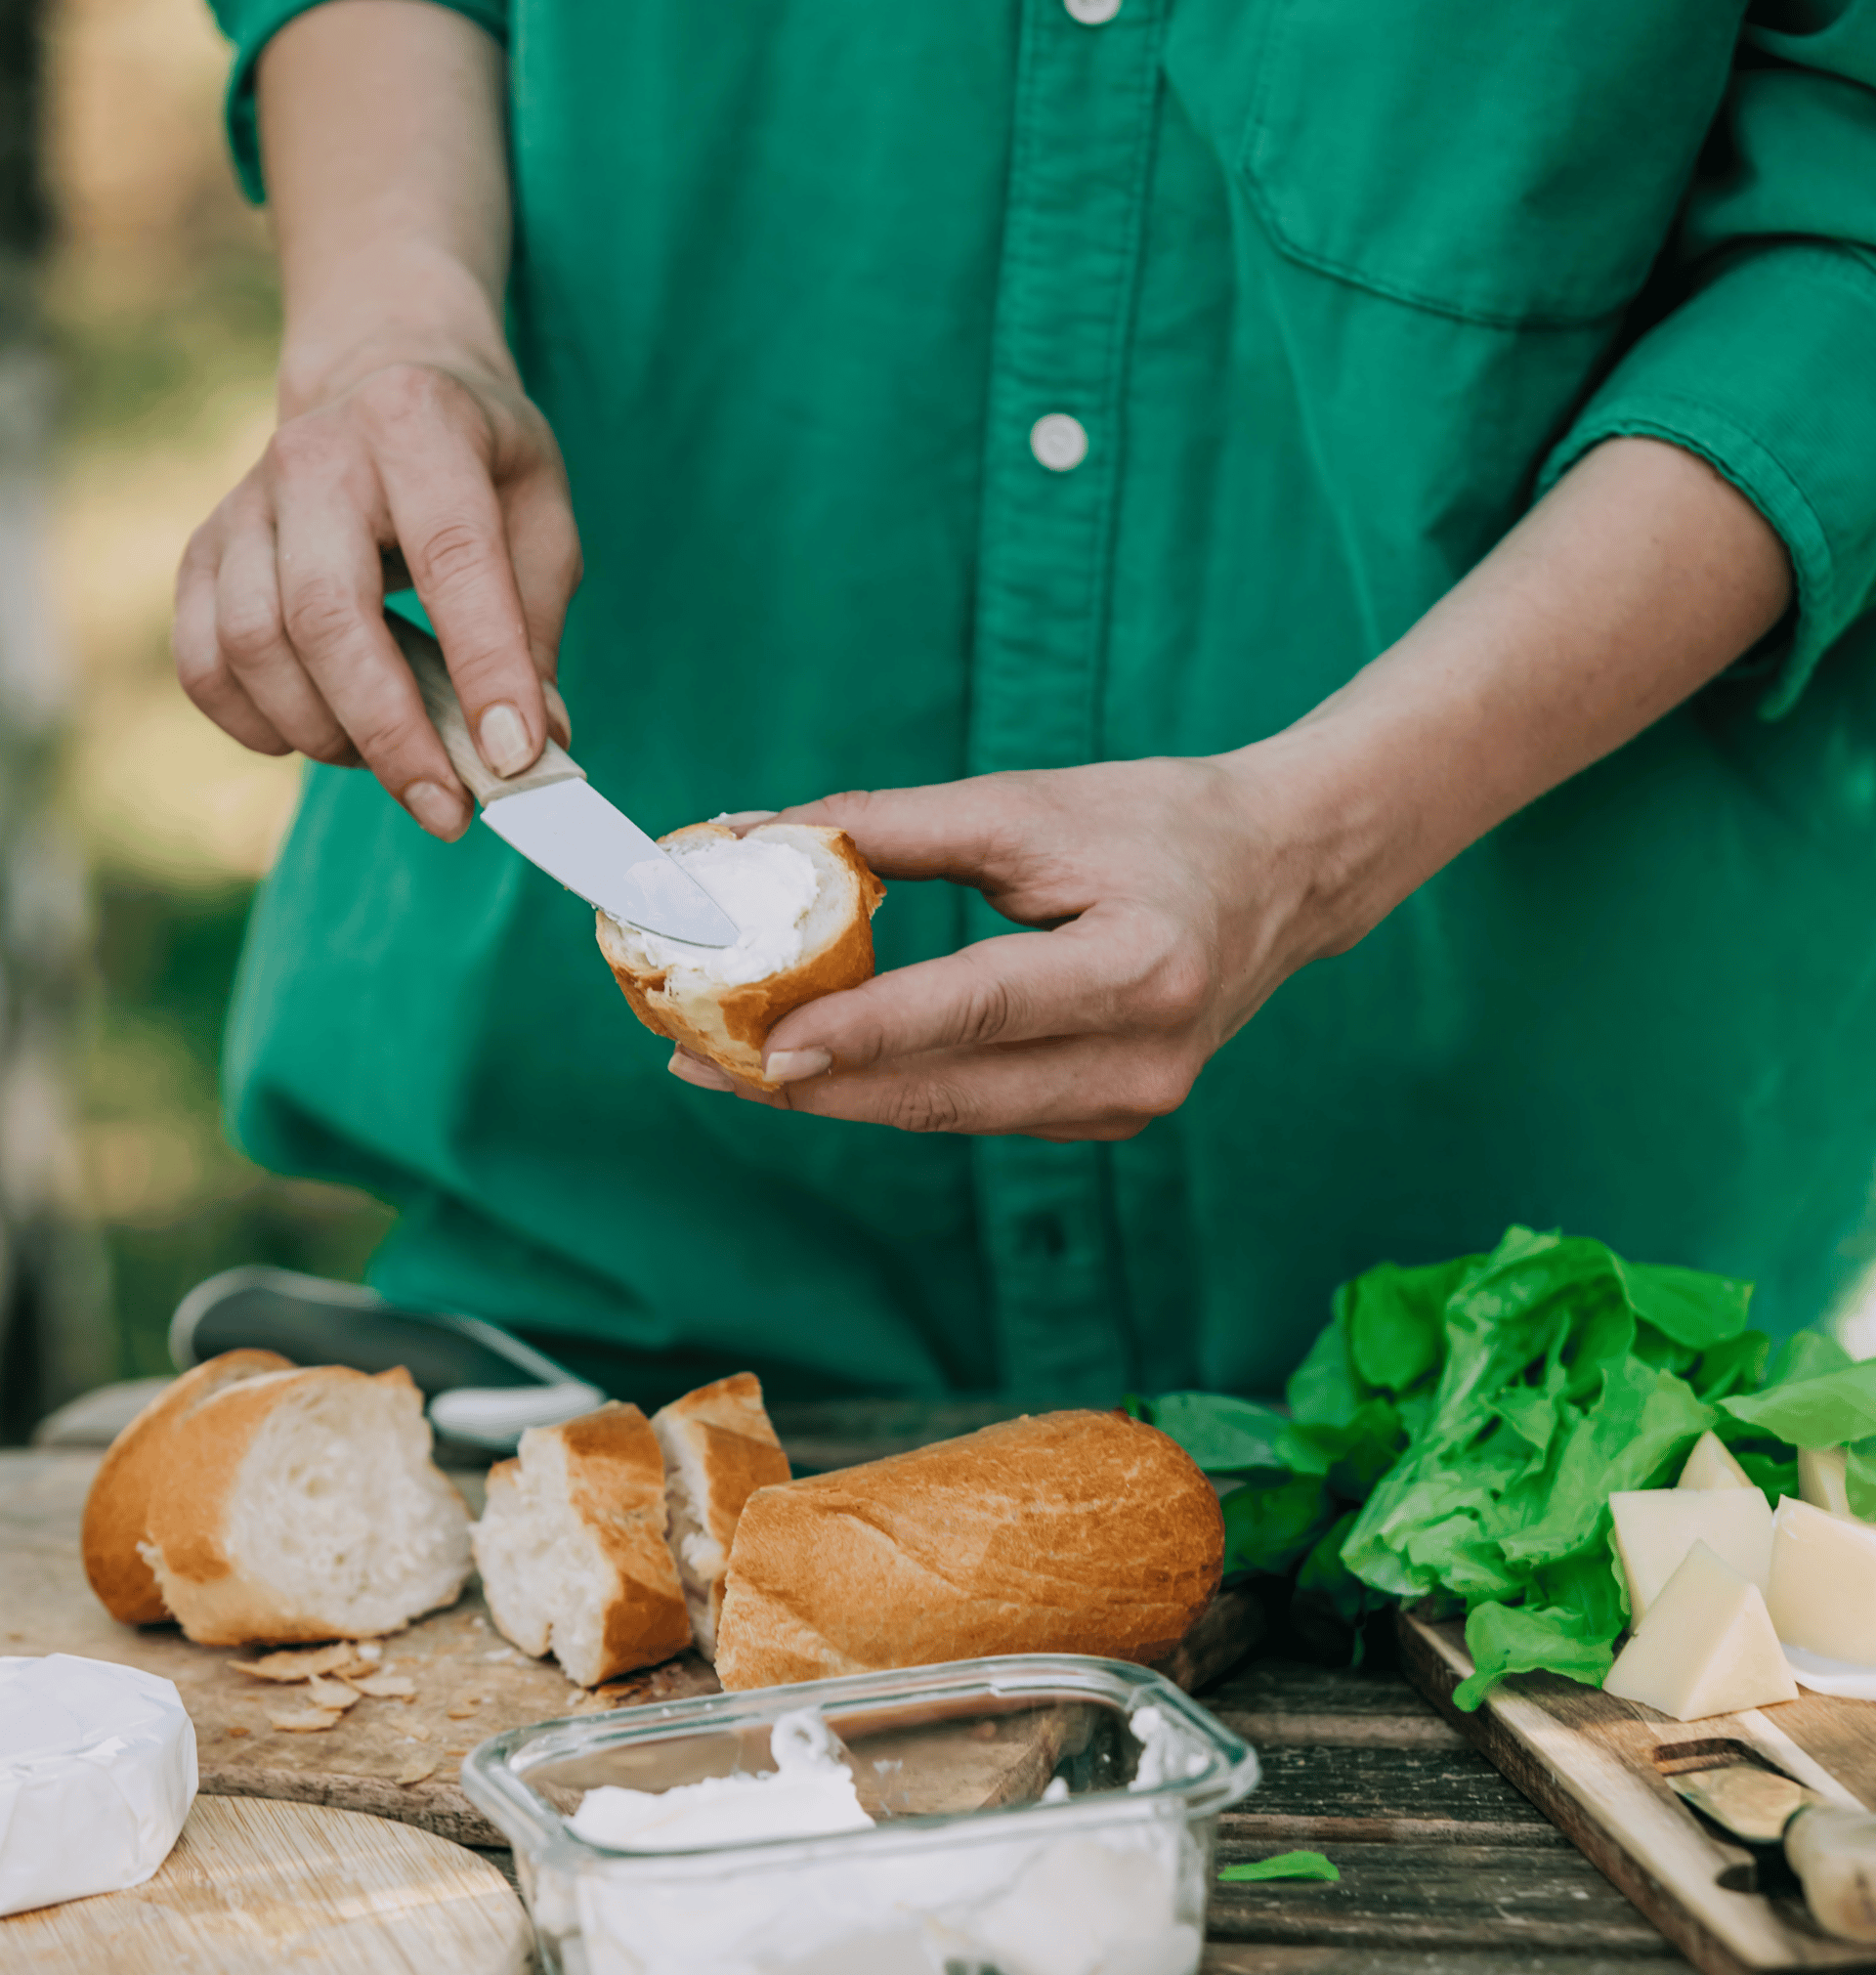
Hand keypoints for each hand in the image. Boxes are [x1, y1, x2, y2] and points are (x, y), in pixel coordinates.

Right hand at [173, 357, 580, 840]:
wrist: (381, 376)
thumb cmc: (479, 460)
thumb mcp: (541, 513)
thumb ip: (539, 626)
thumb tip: (532, 743)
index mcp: (417, 425)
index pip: (452, 559)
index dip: (485, 669)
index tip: (515, 760)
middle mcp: (315, 455)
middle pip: (327, 615)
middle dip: (392, 734)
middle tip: (450, 811)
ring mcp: (245, 502)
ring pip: (252, 646)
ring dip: (326, 734)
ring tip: (394, 760)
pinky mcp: (204, 550)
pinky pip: (202, 661)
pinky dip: (256, 724)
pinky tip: (320, 737)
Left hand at [668, 440, 1792, 1138]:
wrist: (1285, 875)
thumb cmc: (1161, 823)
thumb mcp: (1030, 806)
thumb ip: (894, 828)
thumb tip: (762, 834)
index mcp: (1140, 969)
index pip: (975, 1010)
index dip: (864, 1032)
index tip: (761, 1047)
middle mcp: (1144, 1060)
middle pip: (946, 1092)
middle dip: (813, 1087)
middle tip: (699, 1065)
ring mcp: (1132, 1104)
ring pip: (952, 1116)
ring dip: (840, 1097)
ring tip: (730, 1068)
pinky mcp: (1112, 1117)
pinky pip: (979, 1113)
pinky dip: (897, 1093)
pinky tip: (821, 1070)